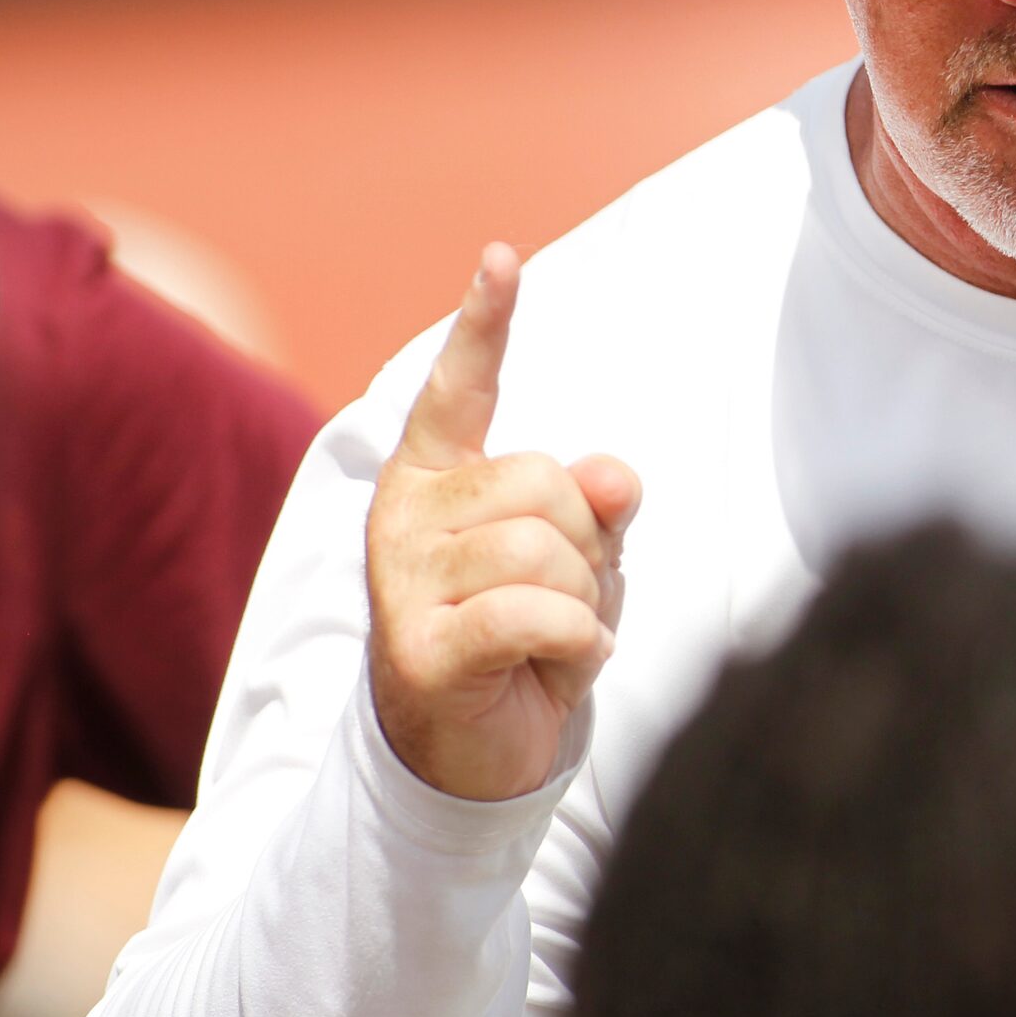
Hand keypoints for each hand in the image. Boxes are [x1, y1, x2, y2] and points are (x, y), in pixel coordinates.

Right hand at [364, 243, 640, 800]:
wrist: (469, 759)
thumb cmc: (526, 637)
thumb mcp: (576, 559)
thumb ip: (594, 505)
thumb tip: (613, 474)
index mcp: (434, 478)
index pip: (461, 388)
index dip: (485, 323)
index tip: (503, 257)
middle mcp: (403, 517)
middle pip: (546, 481)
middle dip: (586, 545)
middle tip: (556, 602)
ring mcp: (402, 583)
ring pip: (548, 547)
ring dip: (583, 600)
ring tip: (549, 639)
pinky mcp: (420, 650)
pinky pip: (538, 613)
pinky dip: (576, 644)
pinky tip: (553, 670)